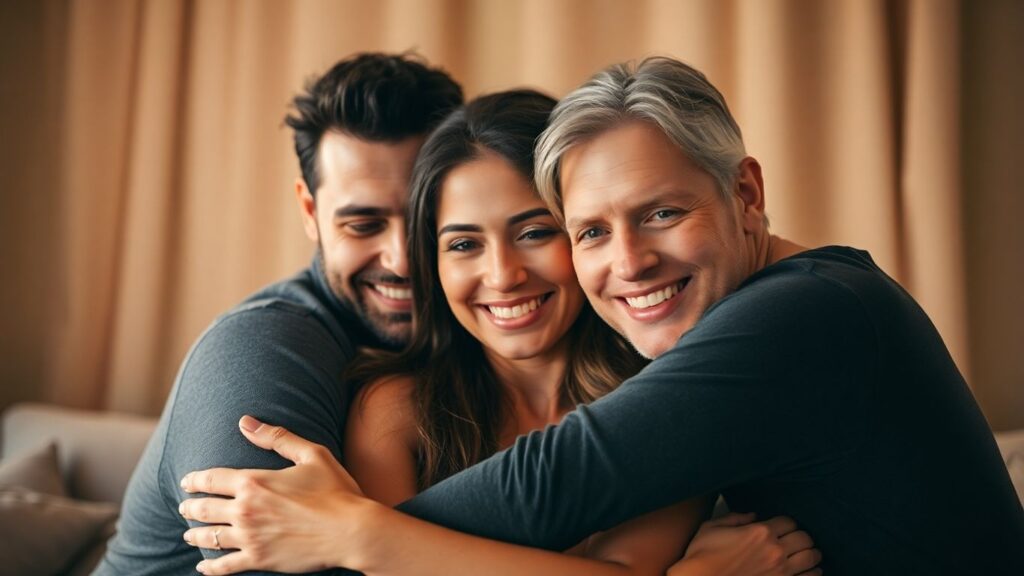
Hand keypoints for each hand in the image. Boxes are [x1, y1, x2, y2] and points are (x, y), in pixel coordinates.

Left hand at [178, 416, 380, 574]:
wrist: (351, 531)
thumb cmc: (336, 490)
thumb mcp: (311, 454)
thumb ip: (276, 437)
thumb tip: (245, 421)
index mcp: (254, 482)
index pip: (212, 479)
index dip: (195, 480)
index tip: (187, 482)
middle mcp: (246, 510)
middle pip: (204, 509)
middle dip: (190, 507)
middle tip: (184, 507)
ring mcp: (250, 538)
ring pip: (209, 538)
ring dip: (195, 534)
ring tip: (189, 533)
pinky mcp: (259, 560)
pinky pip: (224, 566)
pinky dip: (210, 568)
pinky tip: (204, 567)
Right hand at [668, 512, 821, 575]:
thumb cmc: (701, 555)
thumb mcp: (712, 527)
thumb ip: (735, 518)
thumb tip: (752, 515)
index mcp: (760, 532)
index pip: (788, 521)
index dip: (787, 523)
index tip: (783, 527)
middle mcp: (775, 550)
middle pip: (804, 538)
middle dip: (802, 537)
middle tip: (798, 539)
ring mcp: (780, 571)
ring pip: (811, 557)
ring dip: (812, 554)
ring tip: (810, 554)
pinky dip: (814, 573)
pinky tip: (814, 571)